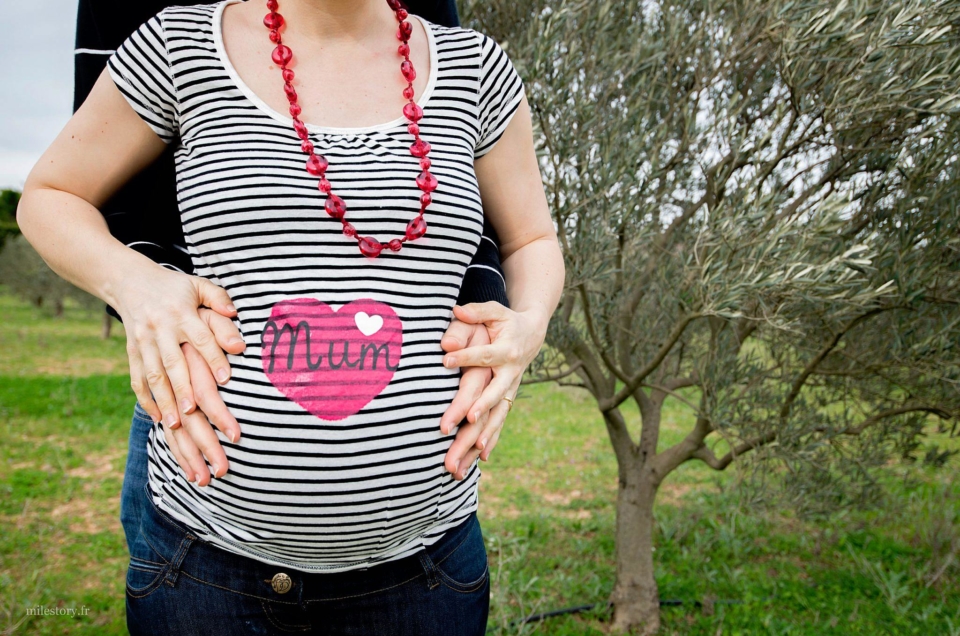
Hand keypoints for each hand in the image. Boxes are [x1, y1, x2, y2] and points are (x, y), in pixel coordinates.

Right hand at [118, 265, 244, 481]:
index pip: (199, 337)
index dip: (213, 356)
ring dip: (164, 400)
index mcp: (180, 313)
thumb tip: (234, 312)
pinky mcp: (132, 354)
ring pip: (153, 376)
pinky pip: (137, 379)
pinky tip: (158, 419)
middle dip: (183, 388)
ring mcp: (143, 343)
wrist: (131, 283)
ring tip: (176, 424)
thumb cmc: (177, 288)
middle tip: (195, 412)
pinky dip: (146, 400)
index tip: (226, 379)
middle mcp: (160, 330)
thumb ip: (217, 298)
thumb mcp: (198, 285)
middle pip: (173, 363)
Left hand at [439, 302, 547, 475]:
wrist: (532, 333)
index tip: (445, 360)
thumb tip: (457, 311)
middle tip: (467, 418)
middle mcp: (510, 374)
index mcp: (506, 350)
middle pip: (494, 394)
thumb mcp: (494, 311)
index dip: (466, 356)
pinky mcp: (507, 400)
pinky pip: (499, 422)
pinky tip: (481, 458)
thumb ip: (476, 311)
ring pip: (497, 416)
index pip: (483, 354)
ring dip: (483, 435)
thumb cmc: (506, 321)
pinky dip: (491, 440)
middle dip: (481, 408)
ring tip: (471, 451)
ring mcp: (510, 390)